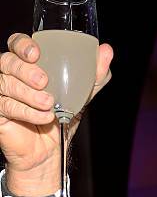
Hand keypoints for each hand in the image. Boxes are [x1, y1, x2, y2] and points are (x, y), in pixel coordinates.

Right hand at [0, 33, 112, 196]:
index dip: (22, 44)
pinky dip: (27, 112)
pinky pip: (5, 105)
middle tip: (44, 81)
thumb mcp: (82, 95)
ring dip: (29, 94)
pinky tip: (44, 117)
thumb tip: (107, 51)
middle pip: (7, 61)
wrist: (51, 152)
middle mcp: (11, 77)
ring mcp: (1, 94)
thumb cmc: (61, 119)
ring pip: (5, 83)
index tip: (36, 53)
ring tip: (49, 104)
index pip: (17, 44)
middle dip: (25, 70)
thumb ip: (94, 75)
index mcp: (28, 66)